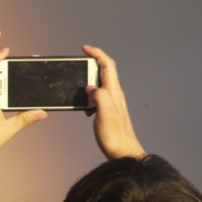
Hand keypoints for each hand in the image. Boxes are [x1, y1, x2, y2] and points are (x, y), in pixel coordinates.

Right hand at [83, 45, 145, 159]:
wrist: (124, 153)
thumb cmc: (115, 137)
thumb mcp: (105, 115)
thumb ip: (99, 97)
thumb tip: (90, 87)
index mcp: (114, 92)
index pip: (107, 65)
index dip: (97, 54)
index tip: (84, 49)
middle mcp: (115, 95)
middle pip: (104, 71)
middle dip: (91, 65)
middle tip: (78, 66)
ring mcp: (113, 102)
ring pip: (99, 84)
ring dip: (88, 83)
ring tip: (78, 92)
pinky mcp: (109, 110)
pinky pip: (97, 96)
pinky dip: (89, 97)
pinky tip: (85, 109)